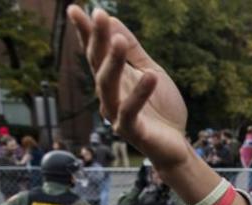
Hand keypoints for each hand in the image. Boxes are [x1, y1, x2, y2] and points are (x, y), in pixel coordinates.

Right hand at [68, 6, 189, 169]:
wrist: (176, 144)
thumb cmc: (161, 109)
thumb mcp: (151, 71)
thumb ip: (133, 50)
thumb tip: (113, 21)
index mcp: (114, 79)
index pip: (96, 52)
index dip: (87, 31)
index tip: (75, 9)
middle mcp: (109, 95)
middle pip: (98, 64)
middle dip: (97, 39)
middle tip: (99, 15)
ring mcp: (116, 114)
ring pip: (108, 86)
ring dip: (112, 62)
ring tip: (118, 40)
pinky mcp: (130, 131)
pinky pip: (130, 111)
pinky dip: (140, 93)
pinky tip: (150, 76)